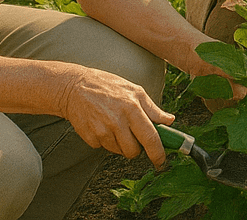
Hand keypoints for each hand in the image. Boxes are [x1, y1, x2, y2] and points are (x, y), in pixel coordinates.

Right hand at [58, 65, 174, 167]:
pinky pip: (104, 148)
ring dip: (121, 144)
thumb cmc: (108, 86)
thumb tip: (169, 121)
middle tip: (134, 136)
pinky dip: (107, 141)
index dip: (158, 153)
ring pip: (119, 151)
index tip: (161, 161)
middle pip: (134, 151)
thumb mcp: (135, 90)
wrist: (76, 88)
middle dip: (137, 149)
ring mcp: (102, 131)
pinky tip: (103, 125)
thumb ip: (153, 109)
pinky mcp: (90, 138)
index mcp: (133, 108)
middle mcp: (118, 121)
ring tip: (117, 125)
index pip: (150, 137)